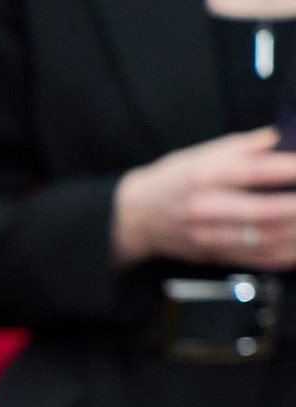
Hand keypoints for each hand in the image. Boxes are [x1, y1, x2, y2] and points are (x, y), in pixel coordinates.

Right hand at [113, 128, 295, 269]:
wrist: (135, 218)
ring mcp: (210, 236)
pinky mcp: (214, 255)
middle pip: (264, 211)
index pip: (255, 172)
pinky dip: (286, 255)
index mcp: (205, 176)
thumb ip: (244, 145)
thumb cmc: (171, 182)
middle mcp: (207, 208)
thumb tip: (279, 137)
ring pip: (265, 239)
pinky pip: (257, 259)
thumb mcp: (201, 153)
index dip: (291, 170)